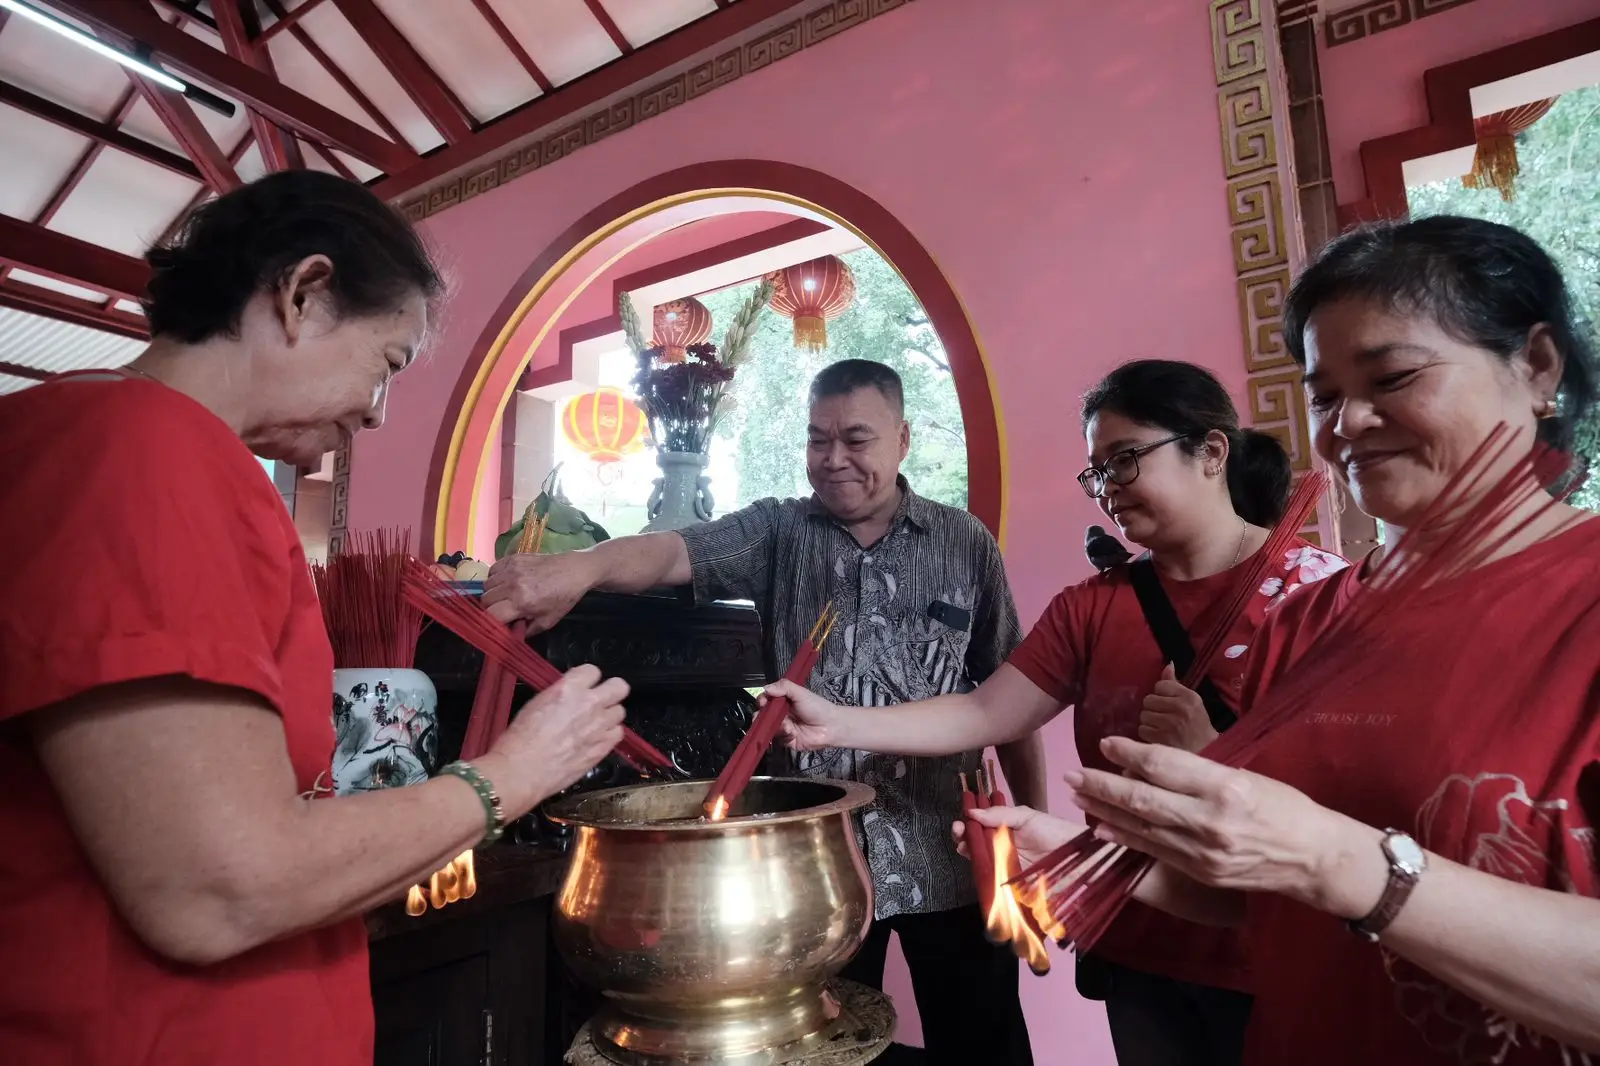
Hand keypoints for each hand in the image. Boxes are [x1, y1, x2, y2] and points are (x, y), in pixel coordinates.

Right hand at [479, 665, 628, 812]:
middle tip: (600, 700)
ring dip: (609, 715)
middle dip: (611, 691)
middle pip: (619, 686)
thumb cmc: (521, 739)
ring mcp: (599, 726)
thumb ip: (561, 693)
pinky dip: (609, 735)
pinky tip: (596, 739)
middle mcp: (589, 703)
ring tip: (595, 723)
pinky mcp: (603, 747)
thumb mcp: (537, 703)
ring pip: (620, 711)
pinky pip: (618, 734)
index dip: (588, 679)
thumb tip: (571, 694)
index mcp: (569, 688)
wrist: (522, 770)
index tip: (584, 685)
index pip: (593, 671)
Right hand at [482, 551, 595, 629]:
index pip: (490, 615)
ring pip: (486, 585)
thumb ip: (524, 631)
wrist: (574, 571)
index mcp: (521, 602)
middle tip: (503, 610)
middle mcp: (512, 585)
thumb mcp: (546, 622)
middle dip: (491, 608)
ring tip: (506, 596)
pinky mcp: (512, 558)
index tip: (498, 623)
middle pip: (485, 600)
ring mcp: (511, 569)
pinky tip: (507, 582)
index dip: (491, 622)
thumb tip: (507, 634)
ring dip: (493, 593)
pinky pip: (492, 570)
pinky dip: (495, 578)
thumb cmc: (562, 598)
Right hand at [767, 679, 844, 749]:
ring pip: (769, 727)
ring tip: (786, 725)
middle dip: (761, 716)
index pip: (766, 700)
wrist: (831, 726)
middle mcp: (781, 715)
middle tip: (761, 717)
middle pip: (764, 716)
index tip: (762, 702)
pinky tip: (792, 732)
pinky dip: (784, 734)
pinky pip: (778, 738)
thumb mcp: (801, 693)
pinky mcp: (787, 740)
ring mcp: (783, 728)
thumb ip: (784, 687)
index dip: (762, 701)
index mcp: (783, 702)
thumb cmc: (817, 707)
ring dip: (775, 726)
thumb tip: (765, 688)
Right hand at [951, 805, 1080, 869]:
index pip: (980, 824)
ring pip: (979, 860)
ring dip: (968, 852)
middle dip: (962, 836)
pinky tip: (976, 865)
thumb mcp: (1027, 817)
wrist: (1078, 858)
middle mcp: (1002, 846)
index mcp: (1005, 828)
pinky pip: (991, 880)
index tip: (961, 820)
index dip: (968, 822)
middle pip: (975, 842)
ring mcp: (1004, 865)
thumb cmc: (1055, 832)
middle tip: (959, 832)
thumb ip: (1000, 814)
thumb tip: (971, 811)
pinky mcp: (1009, 884)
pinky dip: (981, 874)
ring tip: (964, 846)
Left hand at [1065, 736, 1385, 918]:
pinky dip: (1124, 837)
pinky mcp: (1200, 872)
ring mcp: (1203, 851)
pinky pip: (1153, 851)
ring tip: (1079, 795)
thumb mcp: (1245, 774)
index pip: (1163, 764)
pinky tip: (1102, 827)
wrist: (1313, 858)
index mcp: (1225, 785)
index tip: (1105, 743)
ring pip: (1141, 827)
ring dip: (1104, 811)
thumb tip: (1148, 763)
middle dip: (1101, 785)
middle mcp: (1210, 819)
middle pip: (1142, 798)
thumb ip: (1198, 772)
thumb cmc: (1282, 806)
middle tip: (1073, 773)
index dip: (1128, 752)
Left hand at [1138, 664, 1218, 752]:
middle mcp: (1180, 709)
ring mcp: (1170, 725)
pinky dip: (1148, 733)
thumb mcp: (1192, 702)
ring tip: (1162, 727)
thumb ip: (1175, 684)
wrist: (1206, 753)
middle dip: (1153, 708)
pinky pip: (1142, 730)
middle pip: (1148, 700)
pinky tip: (1159, 736)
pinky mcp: (1161, 740)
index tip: (1168, 703)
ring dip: (1149, 721)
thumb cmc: (1198, 726)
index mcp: (1190, 697)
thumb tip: (1167, 664)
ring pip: (1143, 715)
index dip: (1161, 694)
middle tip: (1163, 717)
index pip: (1160, 685)